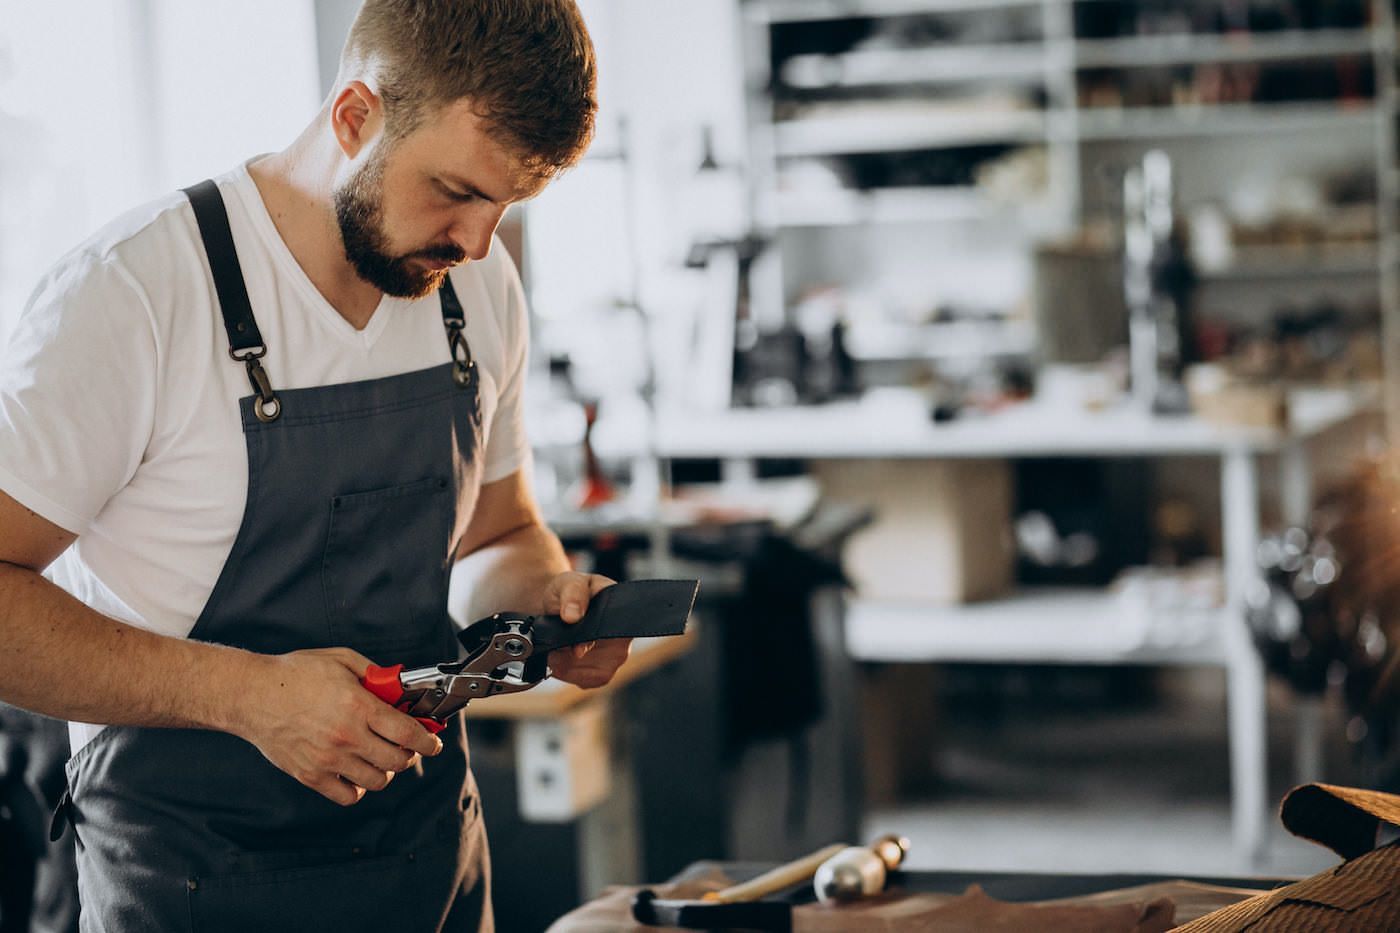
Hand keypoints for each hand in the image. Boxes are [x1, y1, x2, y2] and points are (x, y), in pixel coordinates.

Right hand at [235, 648, 442, 805]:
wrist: (252, 694)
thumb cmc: (295, 674)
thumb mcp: (342, 660)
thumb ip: (375, 675)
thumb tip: (398, 688)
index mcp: (358, 707)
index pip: (408, 733)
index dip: (428, 741)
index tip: (432, 743)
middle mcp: (346, 736)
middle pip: (397, 760)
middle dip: (409, 754)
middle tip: (405, 746)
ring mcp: (328, 759)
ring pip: (377, 781)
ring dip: (385, 770)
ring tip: (378, 757)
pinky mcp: (310, 775)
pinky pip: (347, 795)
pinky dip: (357, 787)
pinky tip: (355, 771)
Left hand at [542, 571, 631, 688]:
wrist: (560, 602)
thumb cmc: (570, 590)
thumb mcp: (570, 583)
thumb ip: (573, 595)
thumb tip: (573, 616)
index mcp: (623, 612)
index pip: (616, 636)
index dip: (593, 644)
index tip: (573, 649)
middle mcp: (623, 637)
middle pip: (606, 661)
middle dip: (574, 660)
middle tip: (553, 651)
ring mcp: (613, 656)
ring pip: (594, 675)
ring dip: (569, 668)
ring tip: (552, 653)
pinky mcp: (600, 669)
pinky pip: (587, 681)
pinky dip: (568, 674)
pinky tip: (557, 661)